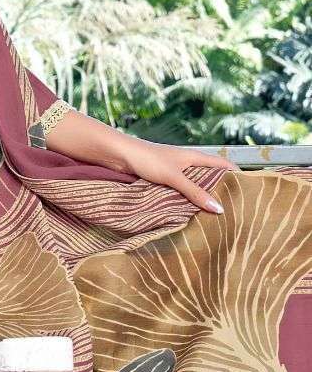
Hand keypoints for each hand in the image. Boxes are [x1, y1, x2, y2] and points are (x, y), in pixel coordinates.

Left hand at [119, 137, 240, 213]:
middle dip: (223, 190)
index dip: (238, 175)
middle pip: (212, 177)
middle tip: (236, 210)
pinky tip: (191, 214)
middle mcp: (188, 163)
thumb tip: (220, 209)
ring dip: (204, 197)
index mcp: (196, 157)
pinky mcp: (164, 180)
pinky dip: (188, 200)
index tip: (252, 190)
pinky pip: (182, 191)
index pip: (225, 165)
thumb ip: (195, 193)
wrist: (119, 155)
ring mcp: (176, 172)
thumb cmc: (148, 160)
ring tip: (216, 216)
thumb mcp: (174, 177)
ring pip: (197, 185)